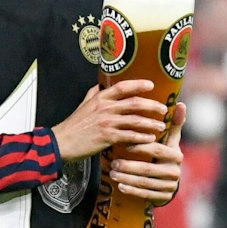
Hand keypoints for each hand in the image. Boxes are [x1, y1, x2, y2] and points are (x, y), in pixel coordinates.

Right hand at [51, 78, 166, 159]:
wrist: (62, 142)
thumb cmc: (73, 125)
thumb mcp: (83, 104)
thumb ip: (93, 94)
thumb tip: (99, 85)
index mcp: (100, 98)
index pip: (122, 87)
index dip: (138, 85)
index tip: (151, 85)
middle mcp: (105, 108)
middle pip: (134, 103)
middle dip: (152, 105)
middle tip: (164, 109)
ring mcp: (107, 122)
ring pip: (135, 120)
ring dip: (151, 123)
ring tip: (161, 126)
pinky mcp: (107, 137)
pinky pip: (129, 136)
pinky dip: (141, 137)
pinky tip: (150, 139)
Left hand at [108, 102, 185, 205]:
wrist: (169, 180)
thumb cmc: (165, 155)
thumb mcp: (170, 140)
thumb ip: (173, 123)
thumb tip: (181, 103)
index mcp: (176, 155)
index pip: (156, 150)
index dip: (140, 147)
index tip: (124, 145)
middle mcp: (175, 172)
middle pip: (148, 168)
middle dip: (128, 166)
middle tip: (113, 163)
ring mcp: (170, 187)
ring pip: (144, 183)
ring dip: (126, 178)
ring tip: (112, 173)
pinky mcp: (163, 198)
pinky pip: (144, 194)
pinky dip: (131, 190)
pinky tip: (120, 185)